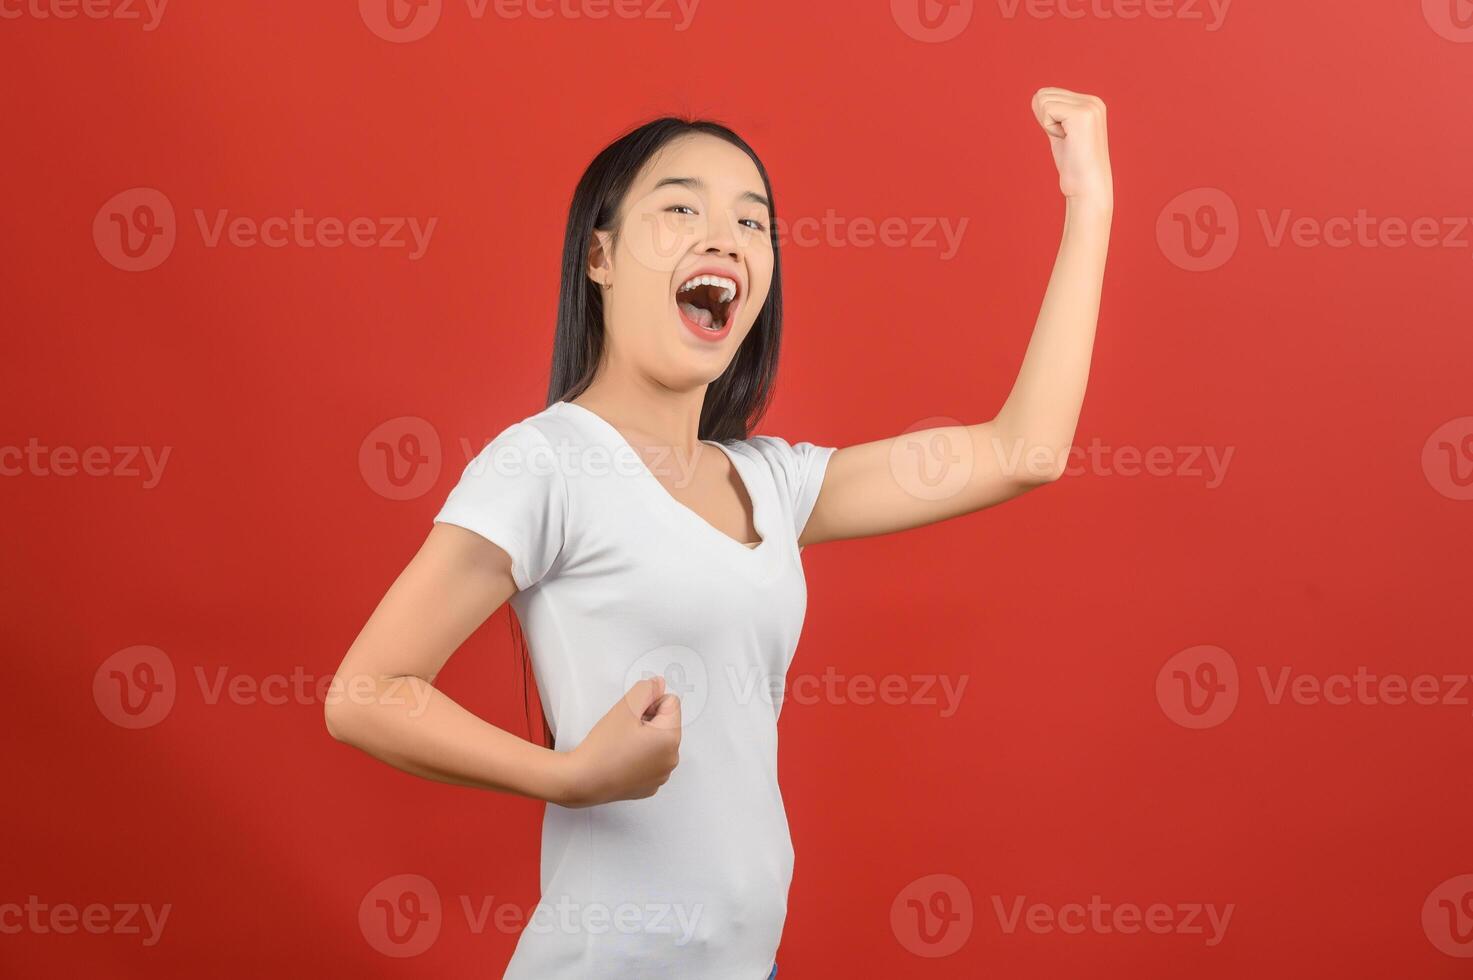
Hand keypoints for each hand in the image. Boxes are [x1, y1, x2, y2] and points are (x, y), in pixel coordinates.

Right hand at [560, 676, 681, 807]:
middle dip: (648, 720)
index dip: (649, 703)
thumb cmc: (603, 747)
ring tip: (621, 745)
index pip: (671, 702)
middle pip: (666, 724)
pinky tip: (621, 760)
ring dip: (644, 738)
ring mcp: (662, 776)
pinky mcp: (650, 786)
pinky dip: (640, 757)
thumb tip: (659, 685)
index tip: (632, 715)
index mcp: (671, 739)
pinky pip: (651, 761)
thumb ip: (646, 689)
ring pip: (658, 742)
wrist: (582, 781)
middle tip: (624, 730)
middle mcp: (672, 759)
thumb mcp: (625, 707)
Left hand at [1031, 87, 1112, 209]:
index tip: (1066, 138)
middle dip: (1046, 120)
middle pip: (1043, 94)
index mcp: (1090, 103)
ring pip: (1043, 100)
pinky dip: (1050, 128)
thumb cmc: (1073, 166)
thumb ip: (1053, 114)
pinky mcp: (1082, 113)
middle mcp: (1093, 100)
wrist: (1088, 187)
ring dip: (1048, 125)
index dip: (1046, 119)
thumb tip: (1036, 97)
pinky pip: (1047, 110)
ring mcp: (1089, 105)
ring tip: (1068, 141)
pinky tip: (1068, 140)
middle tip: (1066, 140)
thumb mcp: (1061, 133)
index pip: (1049, 94)